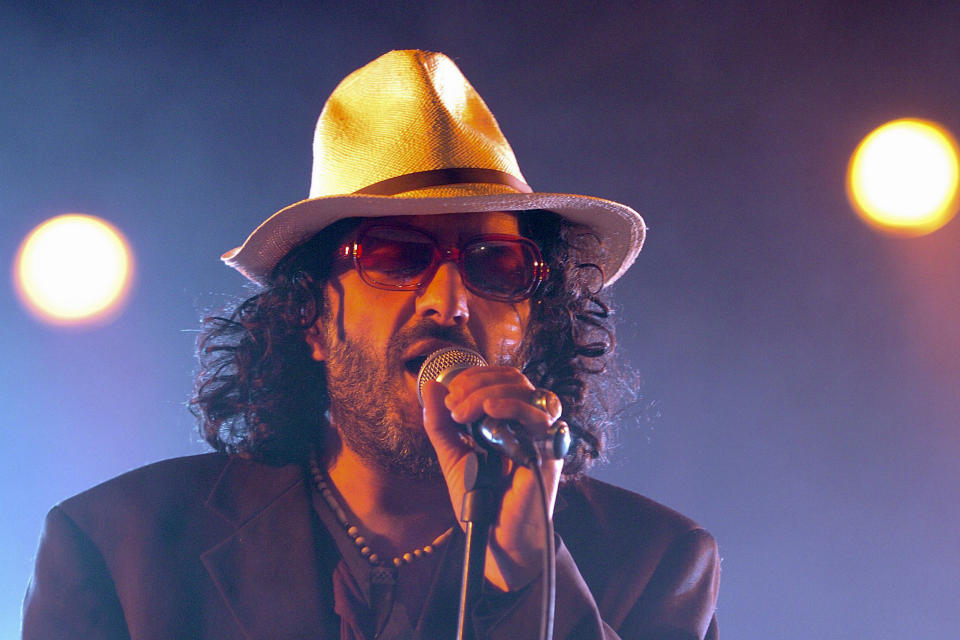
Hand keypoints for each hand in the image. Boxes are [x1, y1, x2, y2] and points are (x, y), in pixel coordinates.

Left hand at [420, 366, 563, 591]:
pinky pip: (539, 419)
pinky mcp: (547, 453)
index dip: (474, 376)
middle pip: (514, 379)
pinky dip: (513, 407)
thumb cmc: (480, 499)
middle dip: (478, 383)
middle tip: (454, 405)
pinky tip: (490, 410)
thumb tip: (431, 387)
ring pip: (526, 392)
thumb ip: (440, 424)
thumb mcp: (452, 456)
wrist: (494, 538)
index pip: (500, 378)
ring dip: (489, 393)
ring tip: (464, 414)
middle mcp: (527, 423)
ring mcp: (539, 436)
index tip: (450, 396)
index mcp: (508, 419)